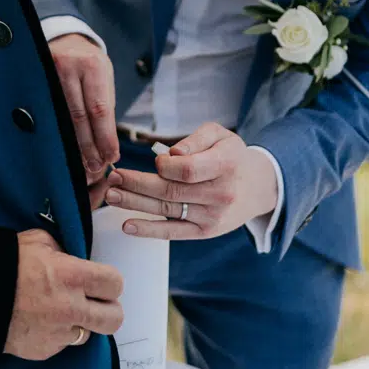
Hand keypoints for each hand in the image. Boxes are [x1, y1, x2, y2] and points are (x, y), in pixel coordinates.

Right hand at [4, 228, 123, 359]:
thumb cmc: (2, 264)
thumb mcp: (37, 242)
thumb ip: (63, 250)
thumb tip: (72, 258)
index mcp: (73, 276)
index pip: (115, 284)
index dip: (110, 283)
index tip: (102, 283)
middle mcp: (71, 307)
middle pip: (114, 318)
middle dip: (108, 310)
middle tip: (95, 303)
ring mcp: (59, 332)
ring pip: (88, 334)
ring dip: (79, 324)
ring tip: (58, 311)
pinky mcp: (45, 350)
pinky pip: (62, 344)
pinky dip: (55, 335)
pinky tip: (39, 321)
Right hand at [47, 34, 119, 183]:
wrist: (66, 41)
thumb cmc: (89, 65)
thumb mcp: (103, 78)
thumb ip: (104, 108)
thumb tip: (107, 147)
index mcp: (93, 66)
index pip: (100, 109)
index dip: (105, 137)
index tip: (111, 157)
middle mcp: (69, 67)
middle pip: (79, 116)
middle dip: (89, 146)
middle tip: (95, 168)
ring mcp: (49, 73)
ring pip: (62, 118)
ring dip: (74, 145)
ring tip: (82, 165)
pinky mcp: (36, 80)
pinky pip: (48, 114)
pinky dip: (58, 134)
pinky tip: (64, 149)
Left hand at [104, 122, 278, 239]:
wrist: (257, 188)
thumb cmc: (231, 157)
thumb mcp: (220, 136)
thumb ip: (195, 139)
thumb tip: (168, 155)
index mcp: (225, 165)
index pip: (187, 170)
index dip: (165, 166)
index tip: (156, 162)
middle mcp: (220, 194)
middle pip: (170, 191)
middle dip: (136, 184)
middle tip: (113, 177)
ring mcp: (212, 216)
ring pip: (166, 210)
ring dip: (134, 204)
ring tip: (111, 195)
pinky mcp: (204, 232)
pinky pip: (173, 232)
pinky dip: (148, 230)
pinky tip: (127, 226)